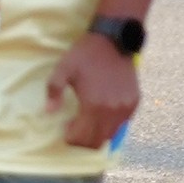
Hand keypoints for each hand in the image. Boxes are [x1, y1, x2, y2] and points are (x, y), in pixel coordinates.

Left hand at [46, 30, 139, 149]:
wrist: (113, 40)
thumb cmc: (85, 55)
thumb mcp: (63, 69)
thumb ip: (54, 91)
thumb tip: (49, 112)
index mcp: (93, 106)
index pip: (81, 139)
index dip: (70, 138)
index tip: (65, 126)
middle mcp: (112, 112)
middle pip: (96, 142)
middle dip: (83, 140)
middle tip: (75, 127)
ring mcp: (125, 108)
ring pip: (110, 135)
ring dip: (97, 133)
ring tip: (88, 119)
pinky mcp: (134, 103)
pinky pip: (122, 124)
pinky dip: (110, 124)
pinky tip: (102, 111)